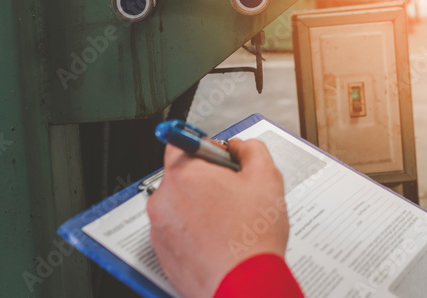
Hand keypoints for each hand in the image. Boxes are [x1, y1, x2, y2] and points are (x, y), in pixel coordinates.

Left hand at [147, 138, 289, 297]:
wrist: (243, 286)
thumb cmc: (251, 239)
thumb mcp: (267, 179)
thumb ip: (252, 150)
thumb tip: (242, 146)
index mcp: (184, 175)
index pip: (180, 142)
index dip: (204, 146)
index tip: (218, 155)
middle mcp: (164, 199)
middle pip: (182, 176)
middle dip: (206, 180)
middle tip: (233, 192)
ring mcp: (160, 229)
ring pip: (180, 205)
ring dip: (200, 207)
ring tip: (230, 222)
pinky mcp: (163, 253)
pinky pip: (177, 231)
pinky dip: (194, 231)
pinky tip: (220, 239)